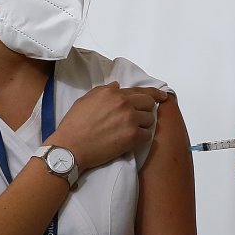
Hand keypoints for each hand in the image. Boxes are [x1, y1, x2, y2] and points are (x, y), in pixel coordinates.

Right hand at [49, 83, 168, 170]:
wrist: (71, 147)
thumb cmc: (74, 124)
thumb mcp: (85, 100)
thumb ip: (103, 91)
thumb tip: (117, 86)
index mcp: (113, 93)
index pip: (140, 90)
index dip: (154, 94)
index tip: (163, 97)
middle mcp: (124, 103)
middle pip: (149, 103)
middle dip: (146, 110)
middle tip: (140, 118)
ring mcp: (130, 119)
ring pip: (150, 119)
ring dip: (144, 125)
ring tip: (132, 130)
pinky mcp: (133, 136)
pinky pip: (148, 135)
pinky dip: (142, 138)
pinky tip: (132, 140)